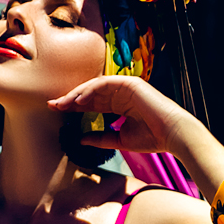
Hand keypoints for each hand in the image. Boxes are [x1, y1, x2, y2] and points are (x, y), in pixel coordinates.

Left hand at [48, 75, 185, 152]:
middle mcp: (121, 93)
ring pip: (95, 87)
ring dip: (77, 94)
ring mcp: (126, 86)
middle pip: (90, 94)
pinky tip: (78, 99)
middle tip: (51, 104)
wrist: (172, 135)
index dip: (74, 107)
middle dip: (70, 99)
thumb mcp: (119, 140)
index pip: (92, 104)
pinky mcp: (130, 83)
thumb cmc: (151, 138)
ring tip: (62, 103)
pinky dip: (91, 90)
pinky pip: (105, 83)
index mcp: (119, 105)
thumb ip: (100, 138)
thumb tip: (80, 140)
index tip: (57, 111)